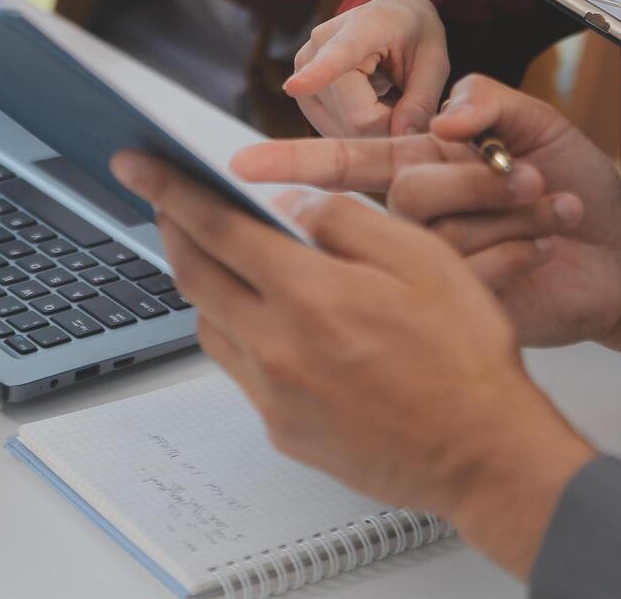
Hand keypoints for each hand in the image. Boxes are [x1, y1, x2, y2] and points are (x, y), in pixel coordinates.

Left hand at [110, 150, 597, 579]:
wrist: (483, 455)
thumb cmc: (465, 357)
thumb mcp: (423, 259)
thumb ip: (346, 222)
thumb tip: (292, 203)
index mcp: (307, 294)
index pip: (215, 226)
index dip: (168, 189)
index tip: (136, 165)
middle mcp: (275, 347)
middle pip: (194, 277)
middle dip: (173, 231)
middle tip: (168, 204)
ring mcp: (274, 395)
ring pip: (210, 326)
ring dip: (204, 285)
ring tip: (222, 260)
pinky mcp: (284, 430)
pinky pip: (240, 371)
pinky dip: (239, 334)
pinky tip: (270, 323)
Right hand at [234, 74, 620, 363]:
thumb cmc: (581, 186)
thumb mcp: (544, 127)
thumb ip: (493, 101)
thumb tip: (443, 115)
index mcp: (420, 162)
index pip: (341, 160)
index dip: (289, 163)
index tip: (237, 165)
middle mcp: (416, 212)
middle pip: (403, 190)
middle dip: (476, 180)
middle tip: (532, 177)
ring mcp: (434, 261)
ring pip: (435, 234)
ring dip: (507, 212)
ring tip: (556, 209)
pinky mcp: (459, 301)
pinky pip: (466, 274)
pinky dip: (520, 251)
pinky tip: (549, 245)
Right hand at [283, 0, 448, 137]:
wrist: (391, 18)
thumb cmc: (414, 35)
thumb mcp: (434, 61)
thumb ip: (422, 100)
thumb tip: (403, 138)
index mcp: (361, 28)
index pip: (337, 55)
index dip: (318, 74)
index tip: (295, 86)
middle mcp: (319, 46)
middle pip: (353, 116)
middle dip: (388, 128)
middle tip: (409, 110)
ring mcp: (303, 72)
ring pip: (342, 131)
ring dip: (374, 132)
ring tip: (389, 102)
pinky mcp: (301, 95)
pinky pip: (332, 132)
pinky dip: (358, 133)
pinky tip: (373, 111)